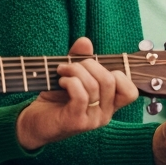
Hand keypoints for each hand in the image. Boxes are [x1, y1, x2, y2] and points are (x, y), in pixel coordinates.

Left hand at [15, 37, 137, 150]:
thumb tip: (85, 41)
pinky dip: (70, 82)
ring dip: (75, 70)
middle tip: (72, 65)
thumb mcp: (72, 75)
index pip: (130, 92)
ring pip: (95, 85)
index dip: (118, 74)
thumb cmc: (56, 99)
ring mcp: (92, 120)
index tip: (96, 68)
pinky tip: (61, 81)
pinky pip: (81, 95)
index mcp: (109, 104)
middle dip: (90, 64)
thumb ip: (80, 58)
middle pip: (111, 80)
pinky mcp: (77, 122)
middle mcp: (105, 114)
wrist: (35, 123)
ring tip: (62, 71)